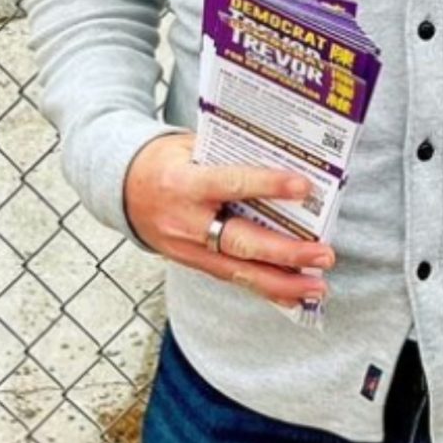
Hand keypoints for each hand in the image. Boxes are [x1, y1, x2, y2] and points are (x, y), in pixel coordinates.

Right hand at [122, 131, 334, 308]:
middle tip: (323, 254)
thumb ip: (227, 156)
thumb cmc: (162, 161)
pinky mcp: (191, 262)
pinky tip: (293, 295)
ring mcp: (187, 247)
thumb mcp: (188, 146)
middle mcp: (186, 220)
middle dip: (286, 252)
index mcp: (184, 182)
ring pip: (239, 270)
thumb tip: (281, 161)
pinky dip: (264, 288)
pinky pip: (231, 278)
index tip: (303, 186)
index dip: (267, 185)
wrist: (118, 187)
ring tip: (317, 285)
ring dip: (282, 282)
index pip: (231, 183)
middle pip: (241, 241)